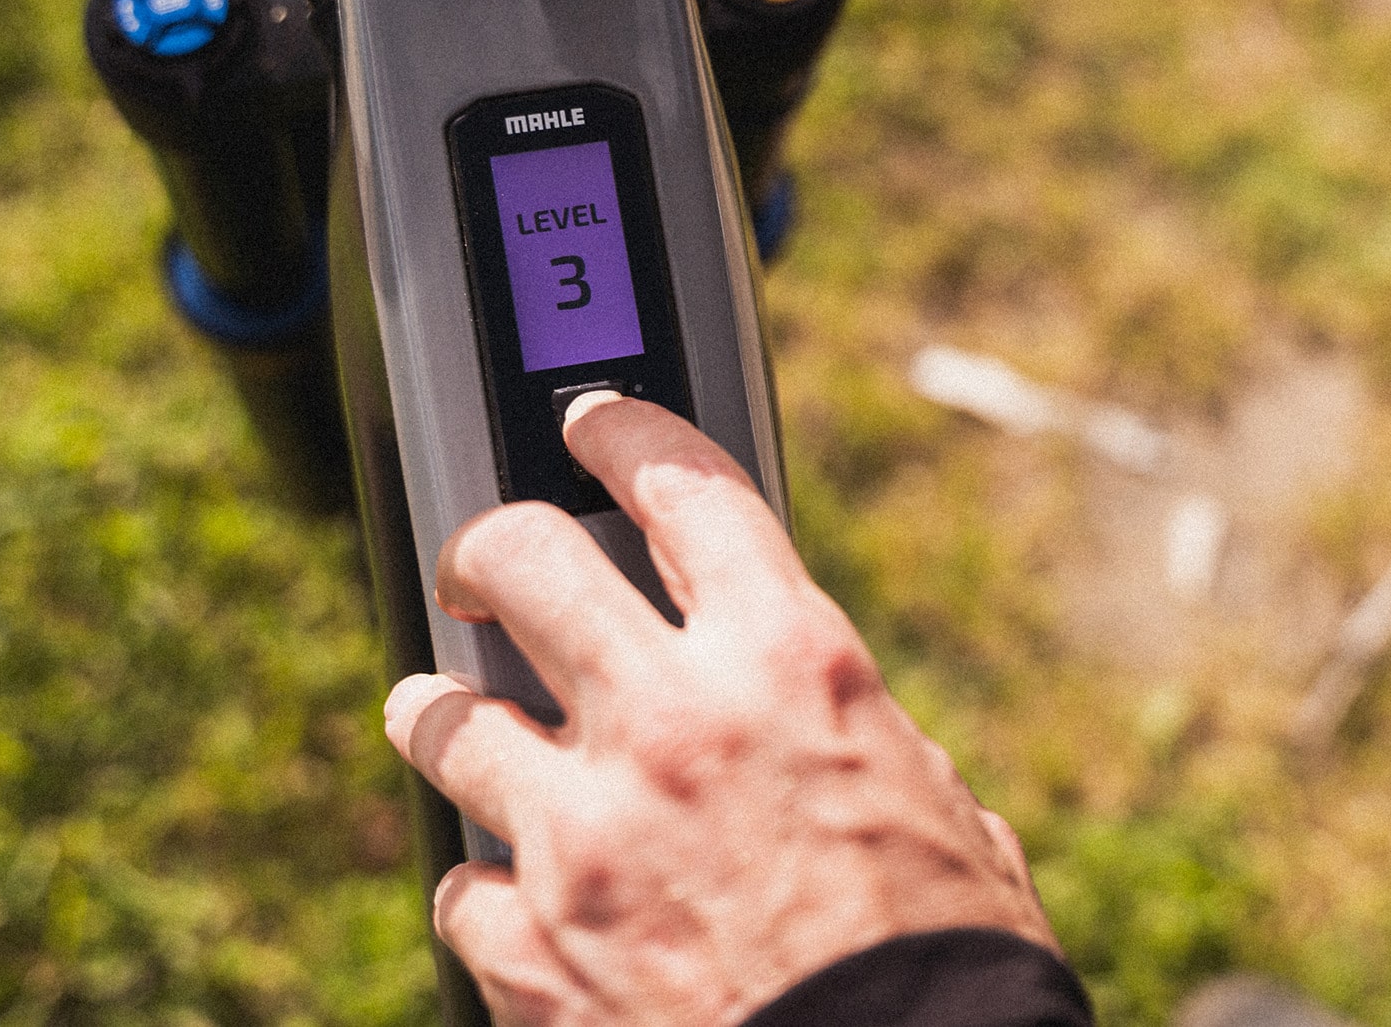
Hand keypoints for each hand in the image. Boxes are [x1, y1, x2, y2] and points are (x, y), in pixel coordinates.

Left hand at [381, 392, 1056, 1026]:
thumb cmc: (947, 967)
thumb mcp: (939, 811)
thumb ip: (857, 741)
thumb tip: (829, 733)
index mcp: (792, 665)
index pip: (681, 484)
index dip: (622, 431)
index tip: (591, 424)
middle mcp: (672, 723)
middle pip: (520, 556)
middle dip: (490, 546)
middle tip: (487, 566)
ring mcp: (581, 834)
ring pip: (443, 713)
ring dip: (445, 710)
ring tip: (446, 716)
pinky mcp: (526, 948)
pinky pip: (463, 886)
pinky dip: (489, 889)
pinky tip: (515, 897)